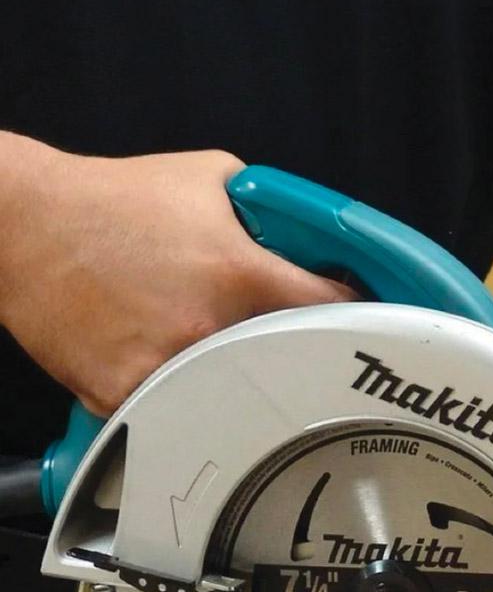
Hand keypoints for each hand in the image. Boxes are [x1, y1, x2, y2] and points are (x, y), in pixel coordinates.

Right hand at [0, 139, 353, 414]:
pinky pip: (178, 411)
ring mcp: (169, 367)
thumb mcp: (211, 180)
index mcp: (240, 273)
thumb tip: (312, 239)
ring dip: (236, 377)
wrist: (24, 226)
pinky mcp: (128, 395)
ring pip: (234, 395)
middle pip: (288, 362)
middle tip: (279, 336)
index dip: (353, 317)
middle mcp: (210, 326)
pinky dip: (181, 394)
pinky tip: (158, 355)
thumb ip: (270, 212)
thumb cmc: (111, 202)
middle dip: (293, 350)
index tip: (360, 325)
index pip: (332, 309)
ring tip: (197, 336)